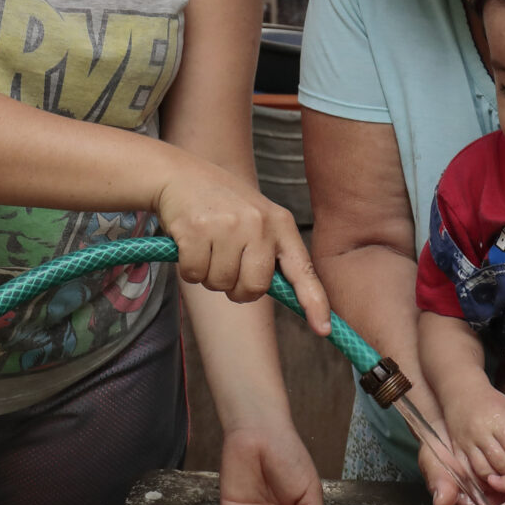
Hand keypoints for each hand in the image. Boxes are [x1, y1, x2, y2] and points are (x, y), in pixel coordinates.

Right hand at [154, 154, 330, 332]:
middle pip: (253, 289)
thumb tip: (290, 296)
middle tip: (226, 264)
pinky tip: (190, 244)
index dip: (314, 302)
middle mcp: (258, 224)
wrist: (181, 175)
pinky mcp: (196, 229)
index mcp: (280, 224)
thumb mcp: (257, 219)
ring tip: (208, 246)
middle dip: (236, 288)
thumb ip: (270, 252)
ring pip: (220, 284)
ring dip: (208, 276)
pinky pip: (194, 274)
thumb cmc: (222, 205)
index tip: (323, 329)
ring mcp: (227, 226)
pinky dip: (188, 268)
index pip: (302, 270)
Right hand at [442, 381, 504, 486]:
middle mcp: (481, 433)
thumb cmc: (490, 402)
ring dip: (498, 478)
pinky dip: (480, 479)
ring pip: (484, 471)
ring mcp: (467, 443)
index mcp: (497, 421)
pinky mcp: (457, 450)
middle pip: (501, 463)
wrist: (461, 394)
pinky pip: (468, 471)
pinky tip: (489, 477)